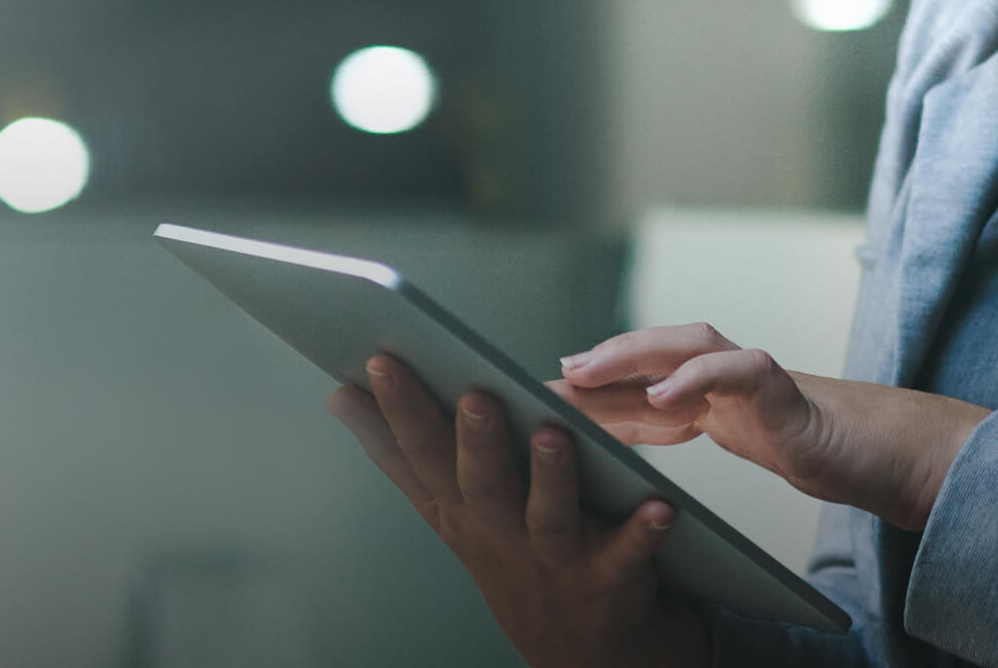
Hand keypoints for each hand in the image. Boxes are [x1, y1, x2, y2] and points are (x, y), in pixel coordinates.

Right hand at [327, 355, 705, 667]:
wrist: (579, 648)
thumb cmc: (509, 554)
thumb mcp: (447, 509)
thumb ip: (399, 454)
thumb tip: (338, 392)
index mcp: (459, 507)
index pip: (423, 452)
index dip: (399, 409)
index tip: (381, 359)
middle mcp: (500, 532)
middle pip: (483, 483)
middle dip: (477, 441)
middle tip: (477, 396)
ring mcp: (554, 558)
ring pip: (551, 515)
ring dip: (553, 477)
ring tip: (555, 434)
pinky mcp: (610, 577)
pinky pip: (629, 553)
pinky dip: (643, 532)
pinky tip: (659, 506)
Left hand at [551, 323, 988, 531]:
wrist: (866, 452)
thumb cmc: (791, 439)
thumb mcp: (714, 434)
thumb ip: (660, 425)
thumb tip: (592, 429)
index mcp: (698, 379)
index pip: (632, 371)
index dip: (583, 378)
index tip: (531, 388)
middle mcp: (718, 364)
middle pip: (649, 345)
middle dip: (597, 357)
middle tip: (549, 375)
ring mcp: (748, 369)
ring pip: (685, 343)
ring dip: (632, 353)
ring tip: (587, 371)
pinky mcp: (778, 385)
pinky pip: (734, 371)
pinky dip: (695, 377)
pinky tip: (663, 396)